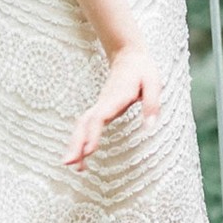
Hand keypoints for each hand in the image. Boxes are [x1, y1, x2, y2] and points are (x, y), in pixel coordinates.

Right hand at [63, 42, 161, 168]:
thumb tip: (150, 127)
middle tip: (69, 164)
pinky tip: (81, 154)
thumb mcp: (154, 84)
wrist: (129, 56)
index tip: (88, 150)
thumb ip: (152, 104)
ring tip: (73, 166)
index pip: (100, 117)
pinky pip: (86, 126)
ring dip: (75, 145)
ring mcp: (99, 106)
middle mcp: (103, 103)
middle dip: (75, 144)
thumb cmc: (142, 70)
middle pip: (84, 124)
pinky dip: (81, 140)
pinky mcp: (100, 109)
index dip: (93, 134)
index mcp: (115, 98)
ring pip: (82, 126)